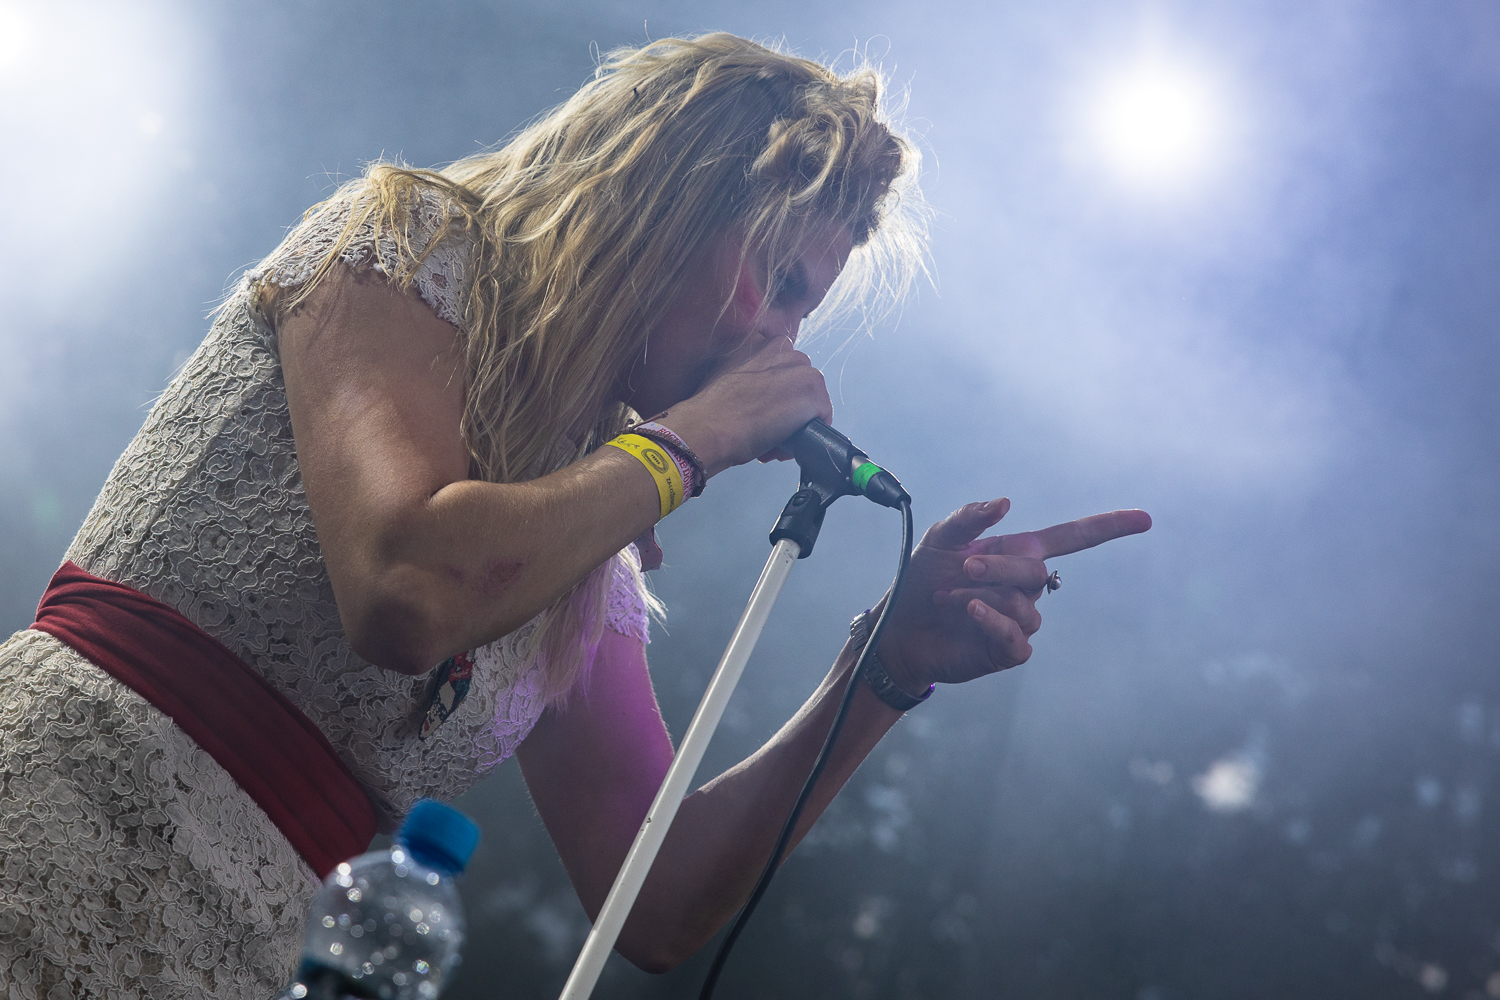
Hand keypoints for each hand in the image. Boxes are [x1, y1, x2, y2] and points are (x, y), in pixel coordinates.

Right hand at [653, 336, 831, 477]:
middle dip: (787, 407)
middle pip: (799, 384)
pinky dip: (806, 437)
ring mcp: (803, 371)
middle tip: (766, 428)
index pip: (782, 368)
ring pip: (811, 402)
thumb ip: (746, 371)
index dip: (775, 393)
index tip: (761, 409)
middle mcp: (785, 349)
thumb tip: (757, 391)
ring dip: (796, 423)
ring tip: (772, 441)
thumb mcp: (724, 372)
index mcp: (763, 341)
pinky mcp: (815, 395)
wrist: (710, 425)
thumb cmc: (710, 406)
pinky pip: (820, 420)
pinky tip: (781, 445)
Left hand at [876, 499, 1151, 694]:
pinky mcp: (1009, 649)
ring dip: (981, 597)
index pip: (1073, 539)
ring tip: (948, 599)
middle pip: (1036, 571)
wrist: (900, 629)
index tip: (1145, 519)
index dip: (1108, 528)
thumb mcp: (939, 541)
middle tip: (962, 568)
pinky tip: (968, 612)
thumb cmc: (921, 582)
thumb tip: (1005, 502)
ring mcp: (1021, 619)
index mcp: (1016, 554)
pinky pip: (1018, 636)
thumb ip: (969, 518)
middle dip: (998, 567)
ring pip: (1023, 605)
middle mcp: (1025, 587)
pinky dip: (992, 622)